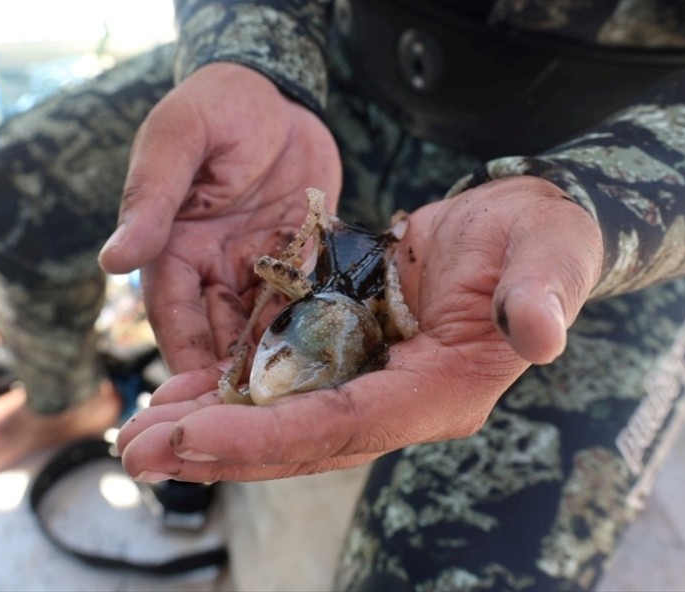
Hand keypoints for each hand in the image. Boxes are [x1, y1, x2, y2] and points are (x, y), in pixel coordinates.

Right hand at [98, 61, 342, 373]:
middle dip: (234, 377)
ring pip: (265, 327)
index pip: (173, 315)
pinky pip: (307, 300)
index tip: (196, 403)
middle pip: (219, 335)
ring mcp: (259, 265)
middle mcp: (213, 266)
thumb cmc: (216, 103)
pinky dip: (317, 328)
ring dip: (278, 362)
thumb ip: (152, 198)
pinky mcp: (301, 258)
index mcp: (173, 247)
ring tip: (303, 404)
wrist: (277, 85)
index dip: (184, 358)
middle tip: (262, 424)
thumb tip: (111, 260)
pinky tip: (339, 360)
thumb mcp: (180, 140)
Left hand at [115, 176, 602, 481]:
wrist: (529, 228)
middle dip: (216, 448)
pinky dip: (230, 392)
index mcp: (442, 390)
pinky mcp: (352, 352)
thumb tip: (540, 333)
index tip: (194, 439)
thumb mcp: (549, 254)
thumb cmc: (544, 239)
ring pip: (280, 420)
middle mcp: (400, 400)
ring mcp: (374, 382)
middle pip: (298, 440)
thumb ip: (541, 293)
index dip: (269, 437)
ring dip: (208, 429)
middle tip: (135, 454)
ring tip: (136, 436)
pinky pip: (283, 384)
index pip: (343, 425)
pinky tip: (178, 394)